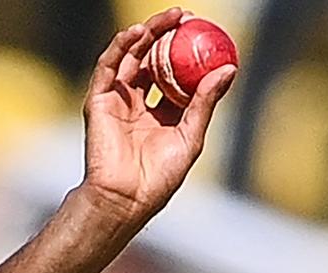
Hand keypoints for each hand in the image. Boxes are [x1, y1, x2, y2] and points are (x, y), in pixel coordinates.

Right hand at [80, 8, 236, 222]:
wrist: (125, 198)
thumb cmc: (159, 178)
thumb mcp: (191, 135)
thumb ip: (205, 101)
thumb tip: (228, 68)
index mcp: (162, 114)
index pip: (174, 74)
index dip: (186, 52)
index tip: (202, 32)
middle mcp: (138, 104)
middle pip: (151, 60)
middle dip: (166, 35)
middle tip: (185, 17)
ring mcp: (117, 101)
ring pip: (131, 58)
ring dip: (147, 34)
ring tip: (168, 18)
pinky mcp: (98, 102)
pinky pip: (108, 68)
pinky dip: (120, 47)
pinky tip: (137, 33)